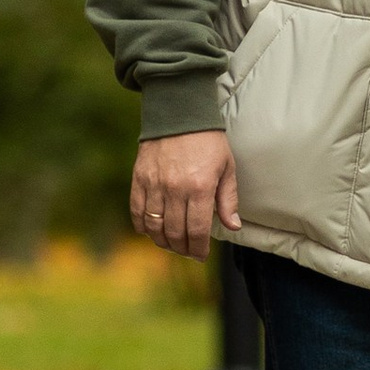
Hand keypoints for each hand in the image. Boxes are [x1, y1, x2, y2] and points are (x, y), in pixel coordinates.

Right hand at [130, 131, 238, 260]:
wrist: (180, 114)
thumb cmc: (208, 141)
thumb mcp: (227, 167)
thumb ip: (228, 199)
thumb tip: (233, 226)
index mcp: (200, 187)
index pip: (197, 230)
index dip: (198, 248)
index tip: (201, 255)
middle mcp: (175, 189)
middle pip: (174, 233)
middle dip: (182, 249)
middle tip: (188, 252)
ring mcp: (154, 184)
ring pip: (154, 226)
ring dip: (162, 241)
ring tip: (172, 244)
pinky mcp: (139, 178)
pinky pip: (137, 211)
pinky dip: (142, 226)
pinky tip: (151, 231)